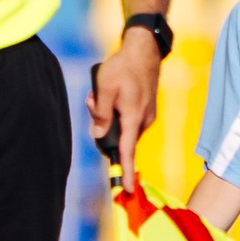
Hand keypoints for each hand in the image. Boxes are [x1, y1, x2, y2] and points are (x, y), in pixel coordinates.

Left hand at [88, 29, 161, 192]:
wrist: (144, 51)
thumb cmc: (122, 67)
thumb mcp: (105, 88)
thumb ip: (101, 113)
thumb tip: (99, 135)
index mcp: (133, 117)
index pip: (128, 151)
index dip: (125, 171)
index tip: (125, 189)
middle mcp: (143, 120)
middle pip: (118, 137)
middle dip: (102, 126)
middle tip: (93, 100)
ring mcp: (146, 115)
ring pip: (121, 126)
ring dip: (107, 115)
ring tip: (101, 92)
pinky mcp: (145, 109)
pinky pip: (126, 118)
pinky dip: (115, 110)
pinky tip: (111, 91)